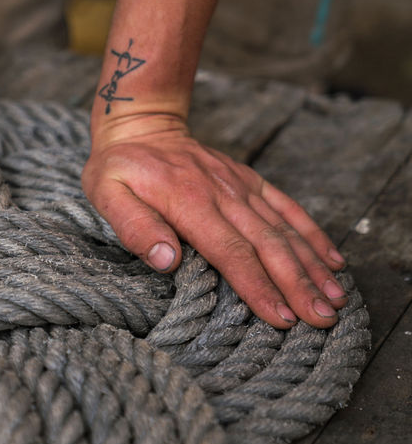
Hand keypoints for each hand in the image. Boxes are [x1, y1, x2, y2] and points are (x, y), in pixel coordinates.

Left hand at [82, 114, 346, 328]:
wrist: (140, 125)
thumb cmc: (119, 167)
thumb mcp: (107, 193)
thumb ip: (134, 226)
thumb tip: (165, 261)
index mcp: (189, 202)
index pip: (230, 252)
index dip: (257, 287)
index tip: (280, 317)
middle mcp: (223, 194)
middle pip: (268, 246)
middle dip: (298, 285)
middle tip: (322, 319)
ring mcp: (240, 186)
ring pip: (284, 230)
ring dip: (313, 266)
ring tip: (336, 299)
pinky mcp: (248, 181)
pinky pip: (287, 207)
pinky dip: (312, 234)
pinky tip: (332, 260)